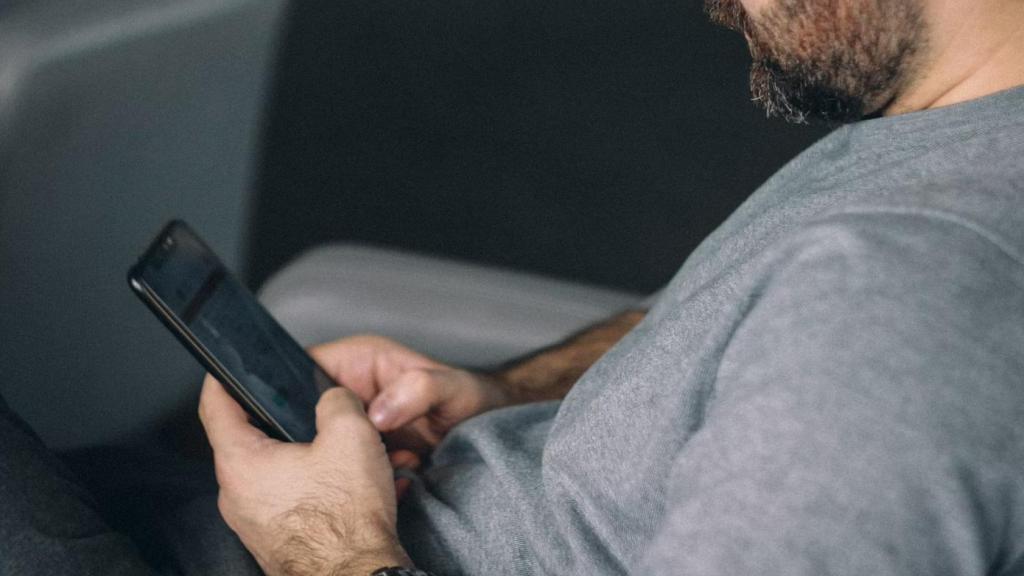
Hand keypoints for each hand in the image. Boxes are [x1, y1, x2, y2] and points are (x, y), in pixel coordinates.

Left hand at [198, 374, 411, 575]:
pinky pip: (291, 498)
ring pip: (276, 470)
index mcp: (241, 463)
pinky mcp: (276, 538)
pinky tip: (351, 485)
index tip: (225, 366)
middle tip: (312, 407)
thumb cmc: (346, 521)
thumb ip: (337, 401)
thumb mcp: (351, 435)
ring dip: (310, 456)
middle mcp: (237, 495)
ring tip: (346, 452)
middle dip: (285, 420)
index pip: (214, 405)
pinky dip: (317, 485)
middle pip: (251, 438)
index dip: (222, 378)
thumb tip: (334, 398)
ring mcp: (254, 521)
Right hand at [309, 336, 513, 464]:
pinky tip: (399, 474)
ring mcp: (357, 422)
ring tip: (391, 460)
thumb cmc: (473, 398)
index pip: (305, 367)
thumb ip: (420, 389)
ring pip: (327, 444)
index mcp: (359, 360)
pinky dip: (368, 475)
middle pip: (309, 412)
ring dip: (352, 459)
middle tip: (359, 449)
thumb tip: (379, 413)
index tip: (312, 422)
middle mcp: (352, 390)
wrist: (490, 431)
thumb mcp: (452, 387)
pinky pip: (349, 464)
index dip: (293, 393)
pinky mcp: (366, 449)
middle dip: (326, 436)